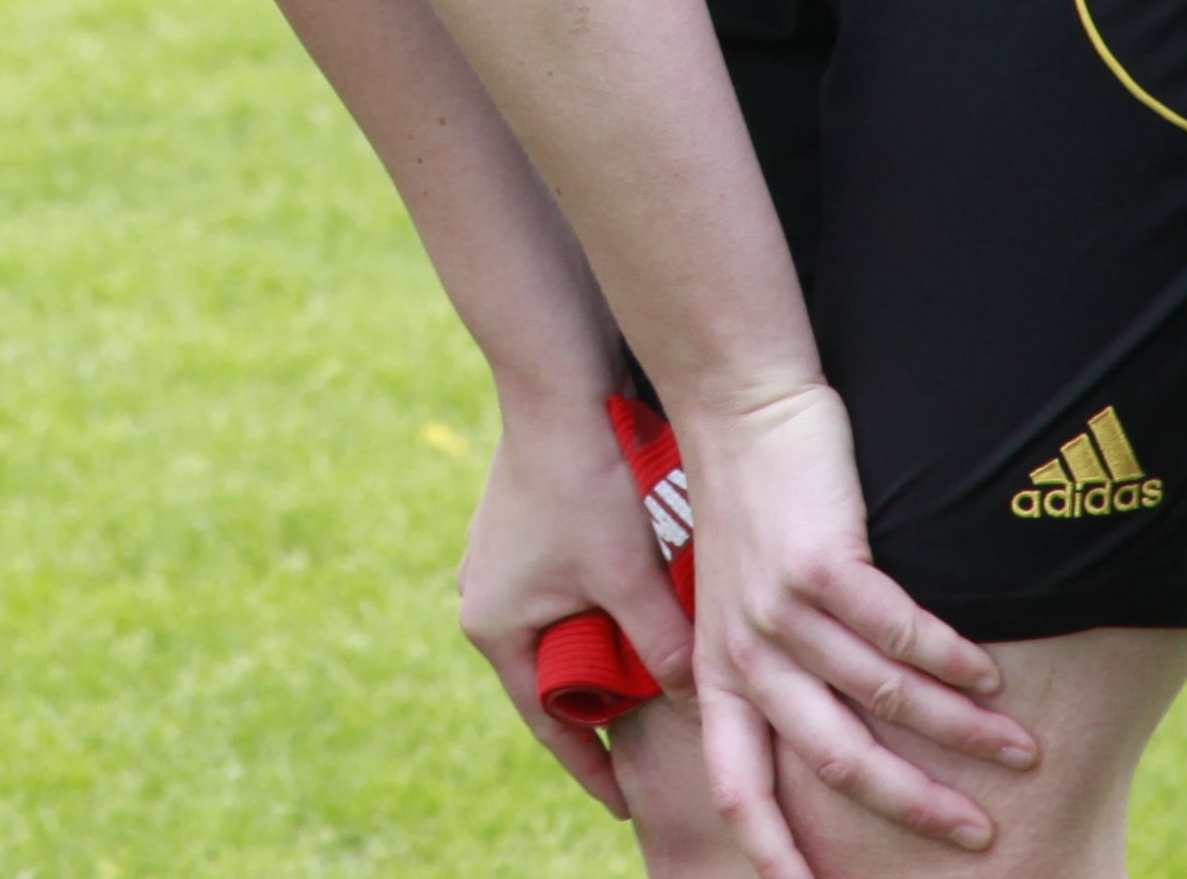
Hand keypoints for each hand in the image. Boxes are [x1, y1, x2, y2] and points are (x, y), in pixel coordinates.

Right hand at [456, 392, 692, 815]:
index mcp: (495, 628)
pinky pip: (561, 597)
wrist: (554, 385)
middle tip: (659, 723)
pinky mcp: (517, 536)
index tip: (627, 802)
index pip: (549, 724)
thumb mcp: (629, 578)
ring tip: (658, 661)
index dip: (592, 766)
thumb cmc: (584, 481)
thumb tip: (702, 700)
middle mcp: (484, 601)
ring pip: (564, 634)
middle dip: (606, 698)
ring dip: (608, 647)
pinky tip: (643, 600)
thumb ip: (663, 646)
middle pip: (556, 678)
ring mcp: (497, 566)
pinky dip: (601, 608)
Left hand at [674, 376, 1027, 872]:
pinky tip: (992, 678)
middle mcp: (745, 652)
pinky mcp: (818, 561)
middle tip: (978, 835)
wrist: (736, 407)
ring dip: (962, 733)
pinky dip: (952, 661)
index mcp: (718, 675)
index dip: (778, 856)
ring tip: (1021, 752)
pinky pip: (898, 630)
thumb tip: (820, 746)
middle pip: (837, 760)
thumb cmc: (752, 511)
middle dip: (916, 806)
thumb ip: (769, 672)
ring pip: (885, 698)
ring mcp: (779, 607)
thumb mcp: (734, 603)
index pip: (740, 791)